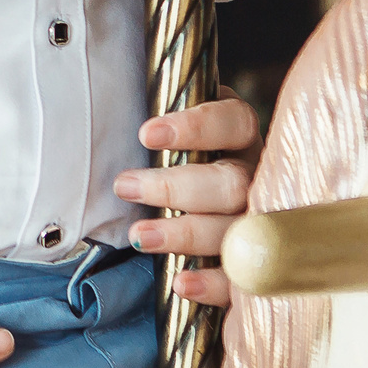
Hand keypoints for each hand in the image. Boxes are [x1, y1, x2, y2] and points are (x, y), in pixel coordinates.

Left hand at [114, 91, 262, 307]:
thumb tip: (104, 83)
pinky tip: (180, 284)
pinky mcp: (256, 265)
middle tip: (124, 185)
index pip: (234, 122)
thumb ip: (157, 116)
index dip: (195, 127)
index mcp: (241, 137)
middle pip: (231, 182)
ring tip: (139, 236)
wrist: (200, 205)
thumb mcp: (169, 130)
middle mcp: (258, 177)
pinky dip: (214, 284)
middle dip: (175, 186)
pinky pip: (245, 282)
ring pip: (237, 230)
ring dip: (186, 234)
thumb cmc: (176, 158)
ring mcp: (262, 222)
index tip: (147, 132)